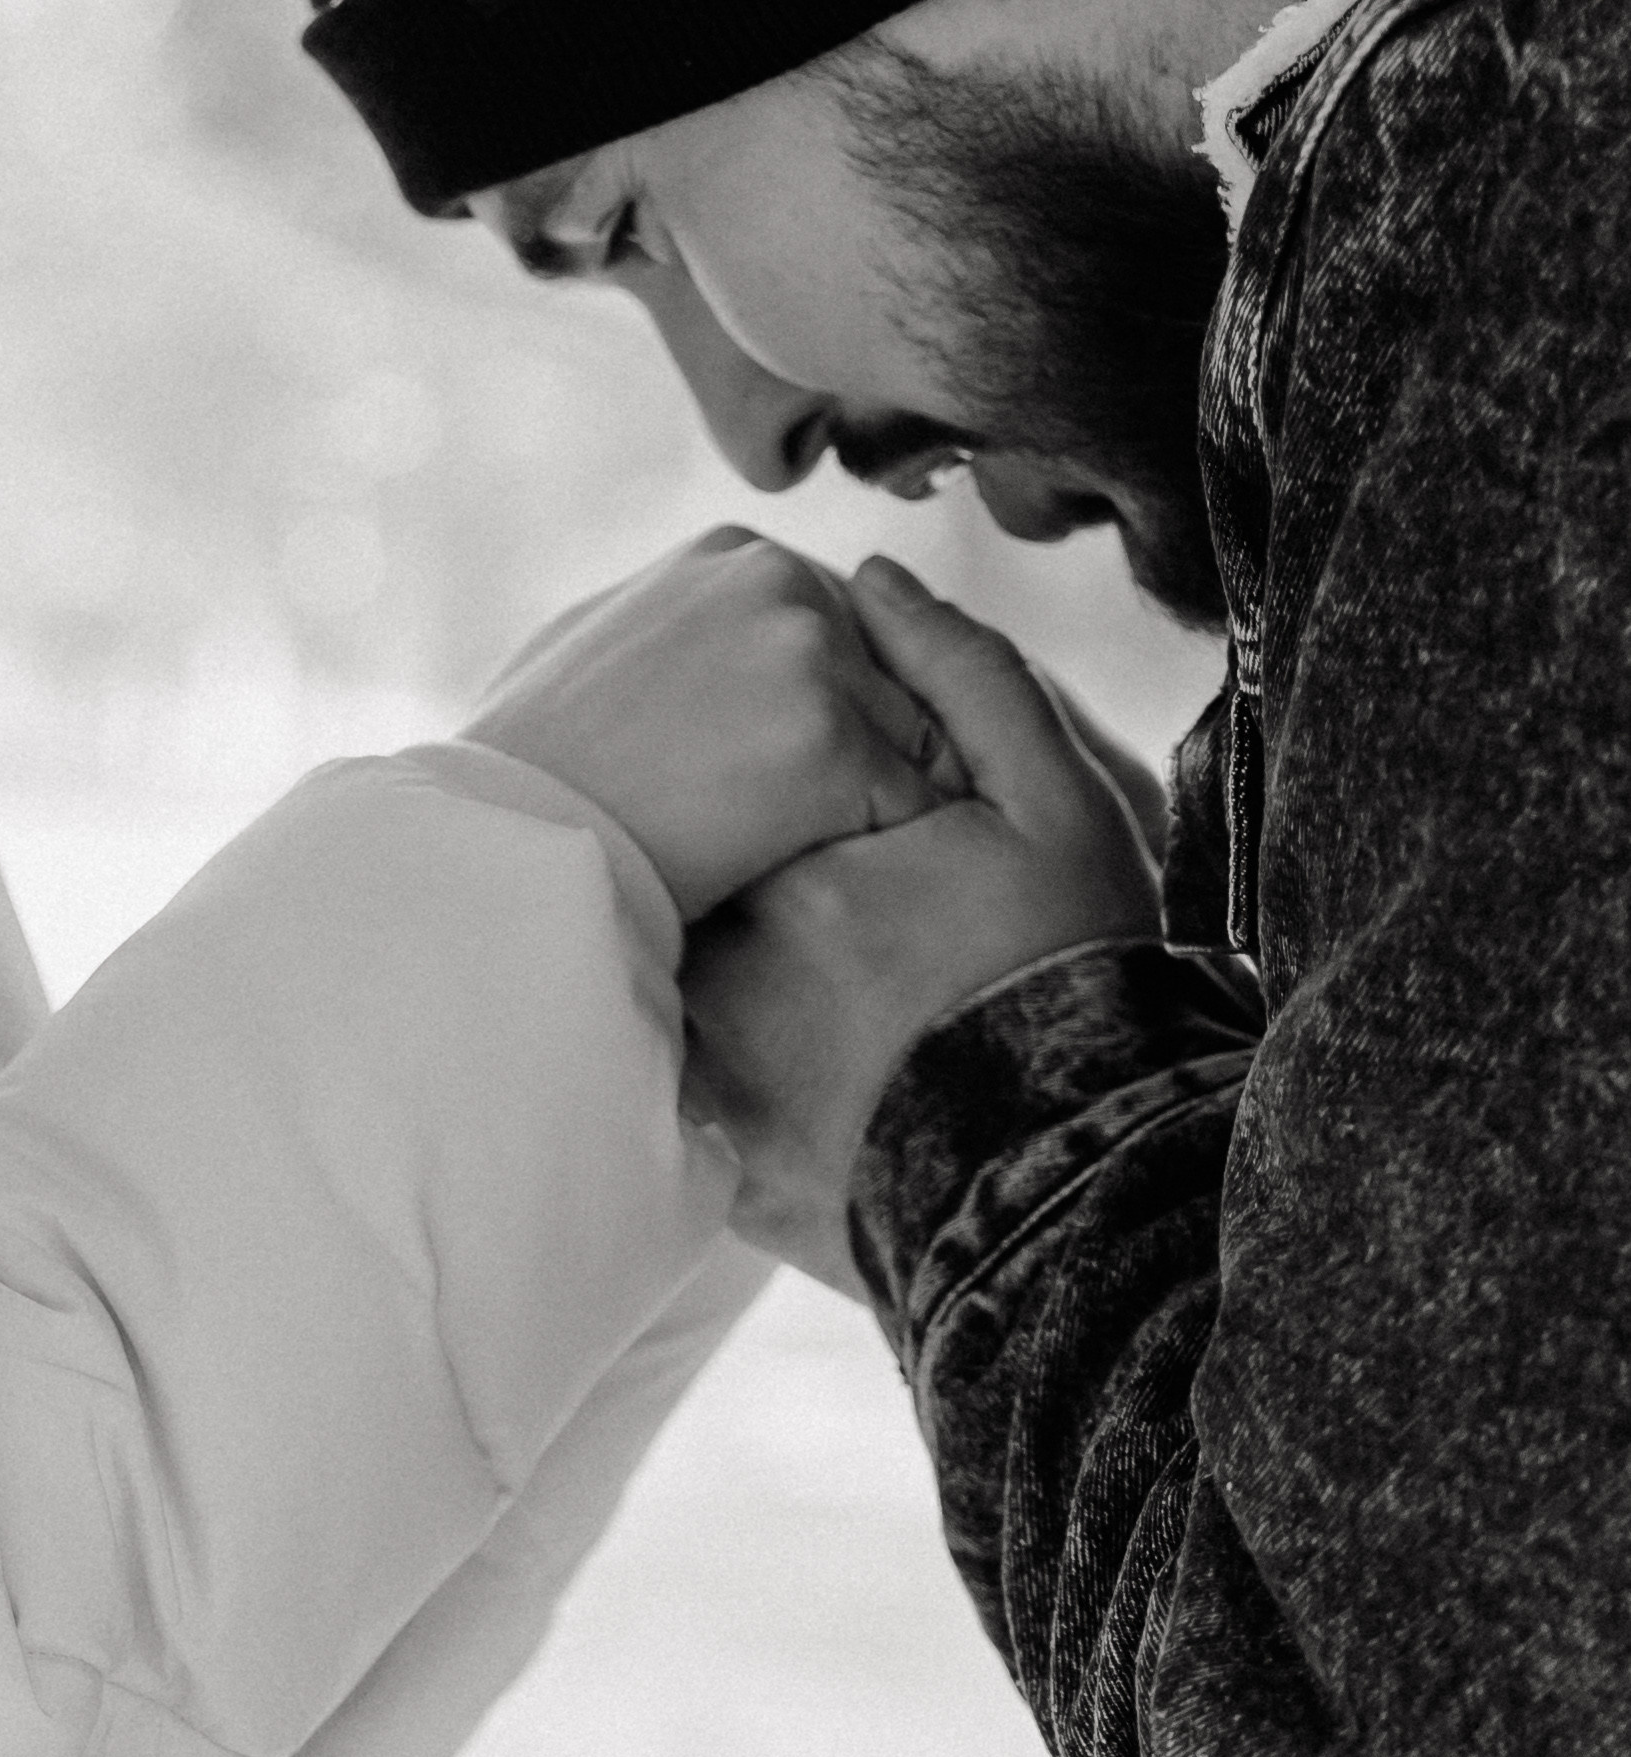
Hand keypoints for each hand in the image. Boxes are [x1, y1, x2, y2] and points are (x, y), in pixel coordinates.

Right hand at [466, 529, 967, 924]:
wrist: (510, 842)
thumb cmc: (528, 761)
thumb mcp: (586, 641)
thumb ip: (667, 614)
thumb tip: (692, 621)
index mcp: (732, 554)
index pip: (840, 623)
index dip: (823, 707)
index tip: (786, 772)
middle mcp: (781, 583)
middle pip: (885, 673)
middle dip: (865, 748)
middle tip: (825, 827)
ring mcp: (812, 660)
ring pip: (909, 737)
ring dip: (878, 801)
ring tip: (830, 860)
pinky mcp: (834, 747)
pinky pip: (909, 805)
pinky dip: (882, 853)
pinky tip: (832, 888)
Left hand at [681, 557, 1163, 1283]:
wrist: (1084, 1177)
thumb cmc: (1075, 978)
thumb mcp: (1053, 805)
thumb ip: (966, 678)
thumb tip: (873, 579)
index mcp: (794, 874)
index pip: (726, 788)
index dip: (774, 785)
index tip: (827, 812)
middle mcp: (728, 976)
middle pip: (685, 887)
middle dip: (725, 870)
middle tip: (835, 904)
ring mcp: (717, 1078)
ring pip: (672, 986)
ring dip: (708, 966)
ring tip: (814, 981)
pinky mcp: (726, 1166)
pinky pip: (682, 1092)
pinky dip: (719, 1063)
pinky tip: (797, 1056)